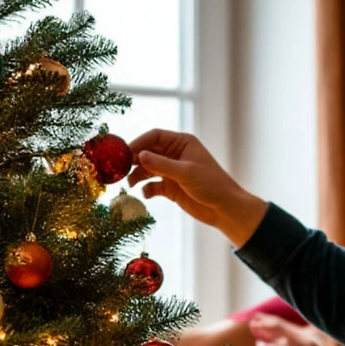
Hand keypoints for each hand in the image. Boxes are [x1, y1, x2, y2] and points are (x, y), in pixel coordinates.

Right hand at [126, 129, 268, 246]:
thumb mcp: (186, 173)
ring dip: (137, 176)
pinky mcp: (171, 188)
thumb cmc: (212, 185)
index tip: (124, 153)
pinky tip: (146, 194)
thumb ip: (161, 164)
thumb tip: (139, 155)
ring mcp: (172, 171)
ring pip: (148, 169)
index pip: (155, 136)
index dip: (138, 142)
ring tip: (129, 184)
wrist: (225, 209)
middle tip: (120, 169)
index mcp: (182, 143)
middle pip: (148, 152)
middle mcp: (175, 155)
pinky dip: (146, 189)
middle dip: (134, 160)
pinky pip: (153, 185)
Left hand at [249, 314, 344, 345]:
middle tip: (251, 321)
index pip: (286, 324)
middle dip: (266, 323)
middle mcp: (309, 340)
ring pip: (285, 338)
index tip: (256, 316)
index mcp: (310, 335)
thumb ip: (295, 345)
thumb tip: (277, 341)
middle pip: (283, 327)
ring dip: (267, 334)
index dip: (270, 319)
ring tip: (254, 331)